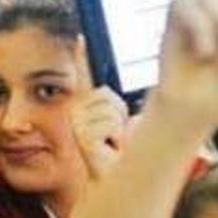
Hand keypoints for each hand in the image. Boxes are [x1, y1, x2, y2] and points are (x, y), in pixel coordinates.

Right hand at [69, 39, 127, 179]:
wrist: (114, 181)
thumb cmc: (123, 156)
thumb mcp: (128, 125)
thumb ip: (127, 111)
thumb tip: (140, 106)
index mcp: (88, 107)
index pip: (83, 75)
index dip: (80, 56)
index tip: (79, 37)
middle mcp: (77, 112)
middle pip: (109, 95)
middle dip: (121, 116)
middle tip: (116, 138)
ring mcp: (76, 122)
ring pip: (111, 109)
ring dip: (120, 129)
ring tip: (113, 145)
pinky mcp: (80, 133)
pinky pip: (109, 124)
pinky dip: (115, 138)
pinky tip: (108, 149)